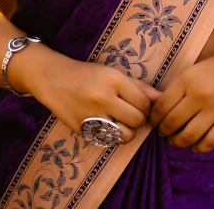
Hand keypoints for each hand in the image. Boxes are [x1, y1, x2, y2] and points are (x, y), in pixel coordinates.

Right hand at [29, 49, 162, 144]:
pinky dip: (111, 137)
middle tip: (130, 114)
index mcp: (114, 80)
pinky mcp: (83, 129)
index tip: (138, 105)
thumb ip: (138, 86)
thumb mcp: (112, 73)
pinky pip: (107, 141)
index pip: (143, 103)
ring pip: (125, 135)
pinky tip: (106, 126)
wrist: (53, 79)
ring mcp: (92, 115)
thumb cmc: (86, 74)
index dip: (145, 106)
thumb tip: (160, 98)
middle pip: (137, 120)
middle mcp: (104, 97)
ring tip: (120, 123)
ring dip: (127, 132)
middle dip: (138, 120)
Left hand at [147, 23, 213, 152]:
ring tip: (176, 140)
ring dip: (178, 142)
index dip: (154, 118)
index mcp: (187, 79)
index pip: (162, 105)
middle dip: (164, 131)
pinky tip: (196, 145)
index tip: (153, 121)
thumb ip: (179, 86)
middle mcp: (198, 96)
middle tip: (163, 133)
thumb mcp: (196, 69)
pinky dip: (199, 147)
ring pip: (188, 136)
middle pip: (172, 122)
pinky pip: (209, 142)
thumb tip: (159, 105)